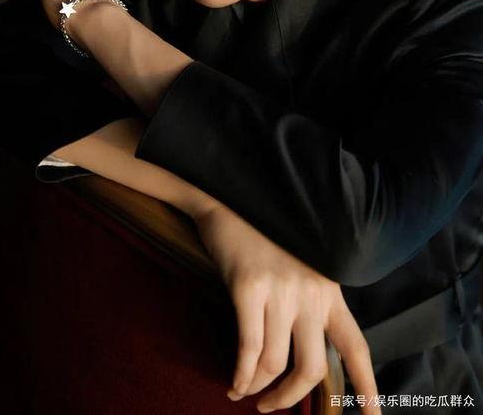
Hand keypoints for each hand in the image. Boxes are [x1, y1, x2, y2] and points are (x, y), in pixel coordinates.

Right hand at [194, 204, 379, 413]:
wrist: (233, 205)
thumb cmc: (266, 241)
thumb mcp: (301, 271)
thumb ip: (309, 306)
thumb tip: (302, 355)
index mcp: (329, 292)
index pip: (355, 346)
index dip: (367, 387)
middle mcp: (310, 294)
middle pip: (313, 368)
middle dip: (290, 398)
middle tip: (271, 407)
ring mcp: (280, 291)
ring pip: (276, 363)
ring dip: (259, 389)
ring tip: (245, 392)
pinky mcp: (249, 288)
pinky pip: (249, 347)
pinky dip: (241, 373)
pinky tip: (234, 381)